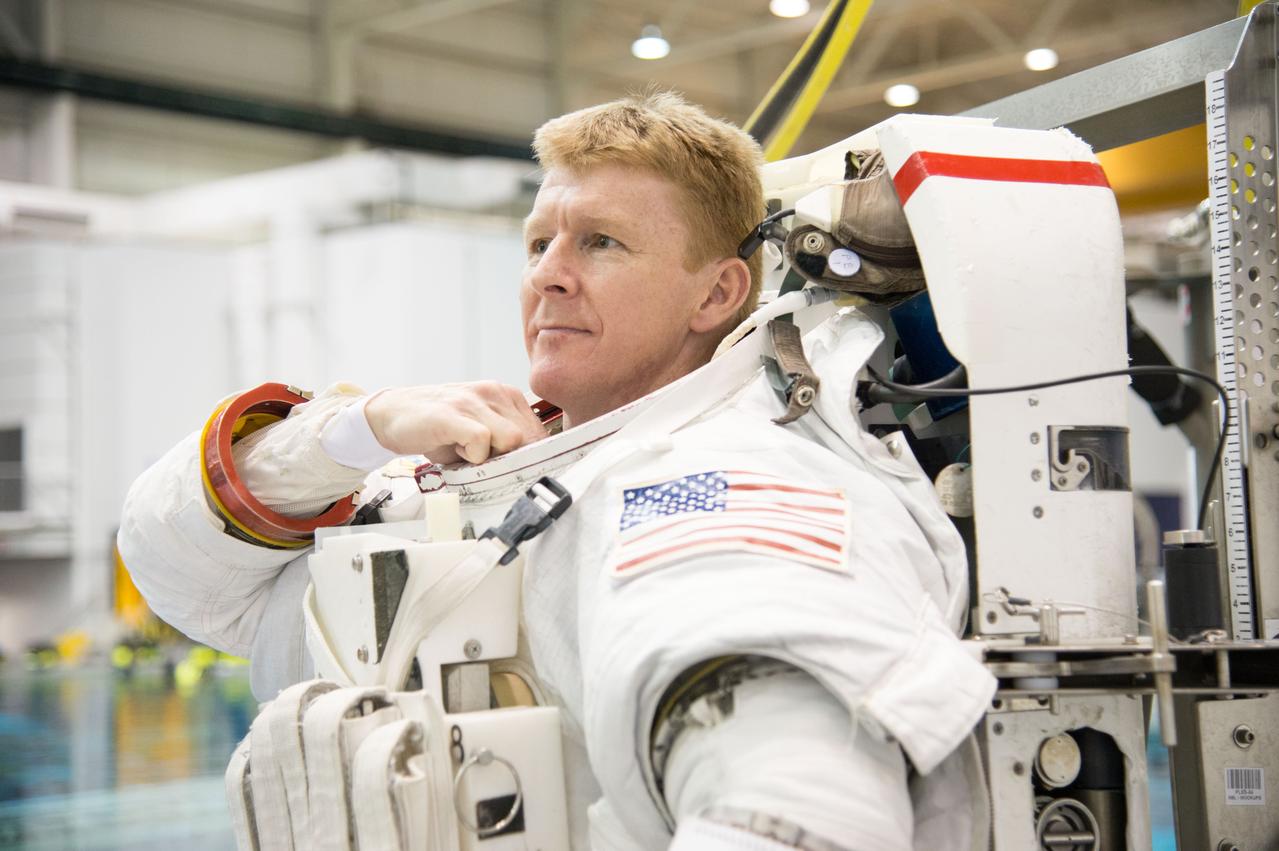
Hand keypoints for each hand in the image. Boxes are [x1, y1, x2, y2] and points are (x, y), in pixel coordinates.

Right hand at [364, 382, 545, 463]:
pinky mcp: (452, 414)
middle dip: (513, 459)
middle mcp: (493, 393)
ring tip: (466, 452)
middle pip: (530, 439)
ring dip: (491, 457)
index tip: (519, 471)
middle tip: (485, 462)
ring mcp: (472, 402)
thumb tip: (531, 469)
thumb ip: (504, 442)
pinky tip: (457, 451)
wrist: (392, 413)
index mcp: (505, 396)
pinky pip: (481, 440)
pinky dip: (473, 456)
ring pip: (511, 439)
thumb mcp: (479, 430)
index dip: (532, 457)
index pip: (540, 432)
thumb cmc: (438, 426)